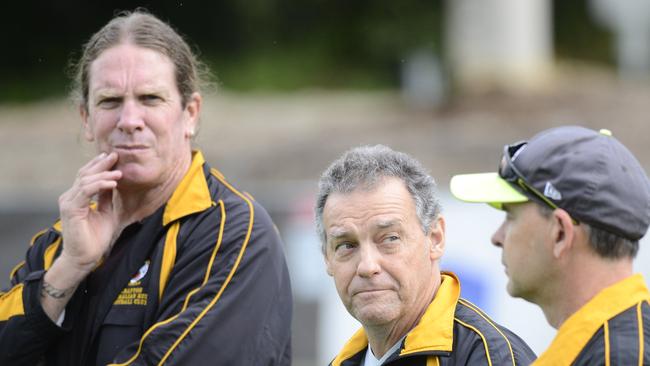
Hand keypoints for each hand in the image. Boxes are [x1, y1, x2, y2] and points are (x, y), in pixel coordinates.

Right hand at [57, 152, 122, 274]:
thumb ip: (106, 197)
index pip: (86, 175)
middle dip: (101, 164)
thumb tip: (113, 182)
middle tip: (115, 155)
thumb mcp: (106, 212)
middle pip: (85, 174)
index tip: (114, 157)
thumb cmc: (95, 238)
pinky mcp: (71, 209)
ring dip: (104, 175)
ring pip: (86, 181)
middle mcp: (70, 197)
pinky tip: (112, 184)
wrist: (85, 257)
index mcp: (77, 197)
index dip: (99, 165)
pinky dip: (100, 186)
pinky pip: (86, 192)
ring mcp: (68, 202)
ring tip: (119, 173)